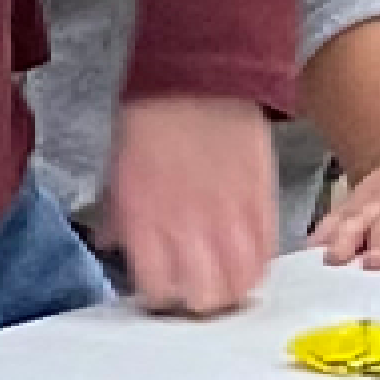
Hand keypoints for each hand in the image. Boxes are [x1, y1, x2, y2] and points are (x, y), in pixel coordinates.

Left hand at [102, 95, 277, 314]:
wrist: (200, 74)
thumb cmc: (155, 116)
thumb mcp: (118, 169)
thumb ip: (119, 215)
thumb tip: (113, 244)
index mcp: (144, 218)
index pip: (155, 287)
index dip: (157, 299)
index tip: (158, 294)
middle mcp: (187, 224)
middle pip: (202, 296)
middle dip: (197, 305)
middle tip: (194, 295)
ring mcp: (228, 214)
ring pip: (240, 282)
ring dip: (231, 291)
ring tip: (224, 285)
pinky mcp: (260, 200)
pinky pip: (266, 250)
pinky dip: (259, 264)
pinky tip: (248, 261)